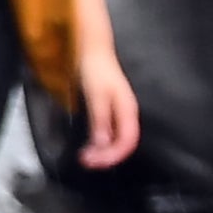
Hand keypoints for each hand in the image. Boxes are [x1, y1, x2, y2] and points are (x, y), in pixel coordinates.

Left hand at [75, 35, 141, 168]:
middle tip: (85, 162)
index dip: (112, 155)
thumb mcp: (96, 95)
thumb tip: (103, 144)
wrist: (93, 51)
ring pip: (116, 140)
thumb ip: (100, 119)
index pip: (127, 142)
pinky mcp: (110, 112)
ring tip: (85, 157)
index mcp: (128, 111)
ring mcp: (119, 114)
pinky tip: (89, 146)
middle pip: (123, 144)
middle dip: (106, 157)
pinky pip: (109, 133)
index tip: (93, 162)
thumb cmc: (95, 70)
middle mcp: (127, 115)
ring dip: (102, 152)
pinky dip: (100, 143)